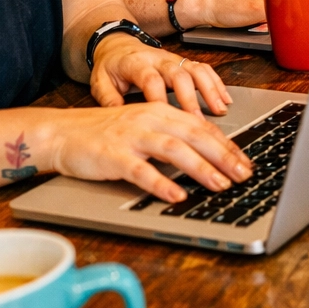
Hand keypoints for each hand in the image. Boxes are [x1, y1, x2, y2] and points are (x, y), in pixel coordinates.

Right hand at [45, 101, 252, 203]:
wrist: (62, 133)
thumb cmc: (105, 134)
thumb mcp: (144, 127)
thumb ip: (173, 136)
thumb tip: (208, 155)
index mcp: (161, 112)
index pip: (203, 127)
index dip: (228, 145)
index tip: (246, 162)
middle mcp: (150, 120)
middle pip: (195, 136)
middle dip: (224, 156)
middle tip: (244, 175)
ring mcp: (131, 137)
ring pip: (174, 150)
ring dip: (201, 168)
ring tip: (221, 185)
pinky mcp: (113, 156)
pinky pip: (141, 171)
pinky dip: (161, 183)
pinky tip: (177, 195)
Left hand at [91, 34, 233, 117]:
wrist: (117, 45)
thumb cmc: (111, 66)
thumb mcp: (100, 81)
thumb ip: (107, 99)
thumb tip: (120, 118)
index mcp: (136, 63)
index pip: (151, 79)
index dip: (160, 98)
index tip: (165, 118)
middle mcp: (159, 59)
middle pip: (179, 75)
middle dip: (190, 98)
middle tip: (197, 120)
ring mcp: (174, 60)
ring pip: (196, 70)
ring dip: (210, 90)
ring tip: (220, 109)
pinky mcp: (184, 63)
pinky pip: (204, 69)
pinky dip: (217, 83)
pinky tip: (226, 99)